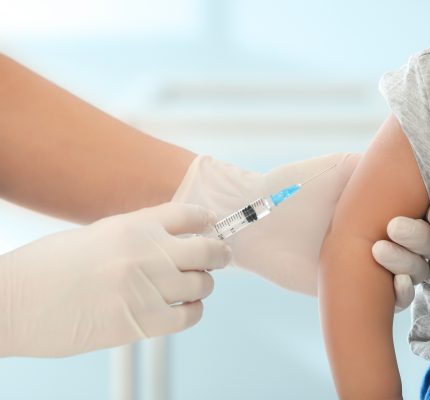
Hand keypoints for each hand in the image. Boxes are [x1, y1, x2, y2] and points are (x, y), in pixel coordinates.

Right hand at [0, 203, 230, 356]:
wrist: (12, 303)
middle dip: (218, 254)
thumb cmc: (49, 268)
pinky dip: (193, 310)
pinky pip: (191, 315)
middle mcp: (146, 252)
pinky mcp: (142, 322)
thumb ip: (139, 235)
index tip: (210, 228)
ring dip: (202, 284)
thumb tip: (176, 242)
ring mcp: (147, 287)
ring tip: (190, 286)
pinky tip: (182, 308)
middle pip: (209, 249)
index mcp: (134, 225)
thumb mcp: (98, 236)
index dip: (206, 222)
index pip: (191, 214)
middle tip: (217, 258)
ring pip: (204, 283)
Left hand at [172, 154, 429, 309]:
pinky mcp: (361, 291)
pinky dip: (403, 293)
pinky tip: (397, 284)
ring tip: (382, 251)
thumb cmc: (295, 188)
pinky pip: (395, 299)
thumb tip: (418, 161)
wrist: (255, 220)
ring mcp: (377, 265)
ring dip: (411, 264)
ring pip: (417, 271)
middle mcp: (388, 235)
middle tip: (395, 228)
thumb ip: (380, 168)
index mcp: (388, 205)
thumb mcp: (340, 170)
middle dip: (422, 238)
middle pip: (429, 243)